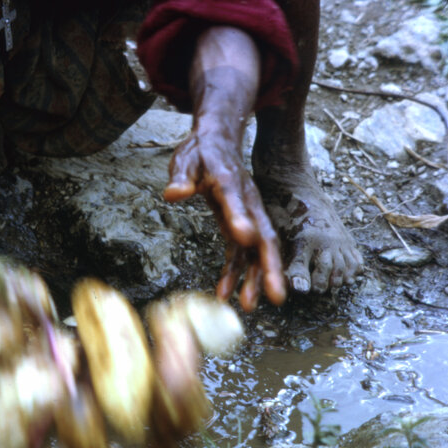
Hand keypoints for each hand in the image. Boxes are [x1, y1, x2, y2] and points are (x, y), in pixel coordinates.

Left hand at [164, 127, 285, 310]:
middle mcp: (246, 202)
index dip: (241, 218)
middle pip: (263, 236)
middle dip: (269, 267)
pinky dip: (234, 273)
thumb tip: (173, 194)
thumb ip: (181, 177)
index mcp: (230, 182)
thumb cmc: (200, 151)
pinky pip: (239, 253)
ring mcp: (246, 215)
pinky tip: (224, 294)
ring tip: (248, 305)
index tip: (246, 237)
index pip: (236, 201)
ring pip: (256, 250)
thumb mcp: (186, 160)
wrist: (217, 141)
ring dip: (254, 278)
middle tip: (275, 296)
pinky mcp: (238, 225)